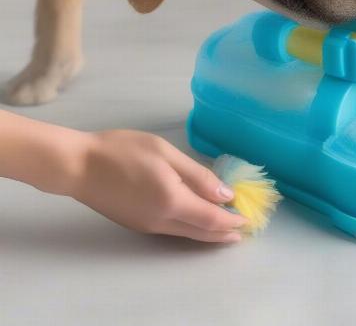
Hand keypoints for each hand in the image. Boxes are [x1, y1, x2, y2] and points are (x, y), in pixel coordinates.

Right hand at [73, 130, 246, 242]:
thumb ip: (197, 175)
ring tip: (227, 228)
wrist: (79, 165)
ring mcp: (148, 225)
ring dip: (209, 232)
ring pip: (187, 234)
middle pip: (201, 232)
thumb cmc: (123, 151)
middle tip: (243, 229)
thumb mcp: (166, 153)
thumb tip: (226, 194)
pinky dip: (192, 228)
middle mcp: (162, 220)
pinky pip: (173, 230)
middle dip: (224, 233)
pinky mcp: (138, 224)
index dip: (231, 221)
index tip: (248, 218)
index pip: (211, 218)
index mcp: (172, 200)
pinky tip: (197, 219)